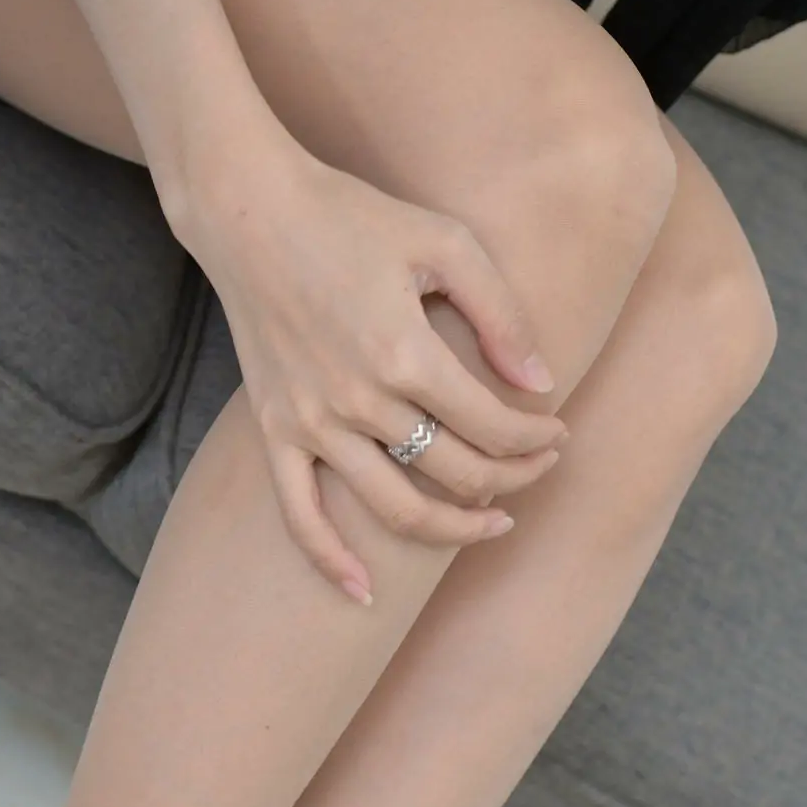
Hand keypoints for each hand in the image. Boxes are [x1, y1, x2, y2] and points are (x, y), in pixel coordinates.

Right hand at [177, 134, 569, 601]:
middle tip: (539, 465)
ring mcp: (312, 422)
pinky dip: (330, 561)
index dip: (537, 438)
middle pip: (456, 473)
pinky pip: (299, 514)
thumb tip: (541, 384)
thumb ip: (499, 314)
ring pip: (394, 509)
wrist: (249, 211)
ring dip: (452, 530)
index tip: (557, 431)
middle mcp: (358, 400)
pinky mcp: (276, 429)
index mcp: (406, 353)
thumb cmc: (352, 215)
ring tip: (493, 524)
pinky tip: (365, 595)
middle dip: (513, 478)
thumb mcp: (445, 242)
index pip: (494, 426)